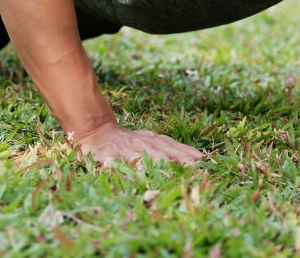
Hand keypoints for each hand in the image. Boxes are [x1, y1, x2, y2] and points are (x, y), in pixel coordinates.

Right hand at [74, 121, 205, 166]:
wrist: (97, 131)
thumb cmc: (130, 142)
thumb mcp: (153, 141)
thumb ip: (175, 150)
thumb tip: (201, 157)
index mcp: (154, 140)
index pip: (173, 146)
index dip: (185, 153)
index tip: (200, 161)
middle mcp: (141, 143)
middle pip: (160, 152)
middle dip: (174, 159)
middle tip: (190, 167)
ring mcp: (125, 149)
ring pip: (139, 155)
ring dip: (150, 160)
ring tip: (163, 165)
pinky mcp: (108, 155)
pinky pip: (113, 161)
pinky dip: (115, 163)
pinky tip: (118, 166)